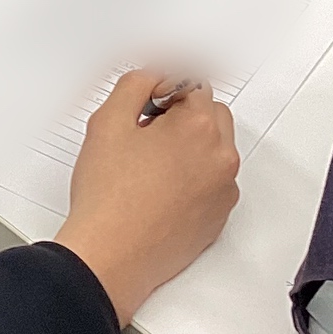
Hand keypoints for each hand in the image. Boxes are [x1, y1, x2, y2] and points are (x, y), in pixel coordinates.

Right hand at [52, 70, 241, 325]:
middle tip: (146, 136)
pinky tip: (159, 193)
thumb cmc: (108, 196)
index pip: (193, 86)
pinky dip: (195, 181)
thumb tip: (155, 77)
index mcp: (199, 127)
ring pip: (214, 151)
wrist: (112, 256)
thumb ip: (135, 84)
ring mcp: (223, 192)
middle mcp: (221, 157)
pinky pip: (214, 185)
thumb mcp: (108, 121)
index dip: (164, 94)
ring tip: (149, 168)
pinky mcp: (218, 219)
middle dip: (184, 118)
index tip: (146, 108)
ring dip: (191, 149)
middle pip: (212, 116)